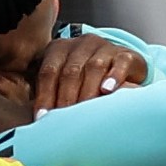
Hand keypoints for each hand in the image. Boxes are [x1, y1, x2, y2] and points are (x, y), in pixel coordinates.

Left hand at [28, 34, 144, 113]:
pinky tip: (107, 90)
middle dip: (66, 98)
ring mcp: (105, 47)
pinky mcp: (125, 55)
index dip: (44, 96)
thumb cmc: (85, 81)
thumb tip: (39, 120)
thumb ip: (51, 95)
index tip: (43, 118)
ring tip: (85, 112)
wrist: (121, 68)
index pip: (48, 72)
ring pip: (94, 67)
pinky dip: (113, 77)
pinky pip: (120, 64)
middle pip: (70, 71)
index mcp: (60, 49)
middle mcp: (81, 44)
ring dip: (87, 91)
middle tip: (65, 121)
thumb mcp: (65, 83)